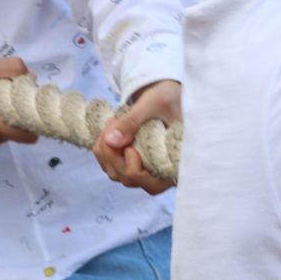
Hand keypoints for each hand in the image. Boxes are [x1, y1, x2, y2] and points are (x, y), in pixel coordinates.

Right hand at [0, 55, 38, 149]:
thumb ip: (13, 68)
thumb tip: (32, 79)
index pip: (30, 133)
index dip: (35, 116)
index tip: (31, 99)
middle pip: (23, 130)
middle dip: (22, 111)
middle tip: (9, 92)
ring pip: (13, 131)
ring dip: (11, 114)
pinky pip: (2, 132)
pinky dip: (1, 119)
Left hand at [93, 79, 179, 195]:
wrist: (167, 94)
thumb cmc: (169, 97)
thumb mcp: (153, 103)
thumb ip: (132, 122)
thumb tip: (111, 142)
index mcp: (176, 163)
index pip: (152, 185)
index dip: (134, 169)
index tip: (129, 147)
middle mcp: (161, 171)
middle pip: (128, 179)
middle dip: (113, 153)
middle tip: (113, 123)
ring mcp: (145, 168)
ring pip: (115, 172)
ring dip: (106, 149)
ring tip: (113, 123)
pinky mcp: (132, 161)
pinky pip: (110, 163)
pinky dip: (104, 147)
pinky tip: (110, 128)